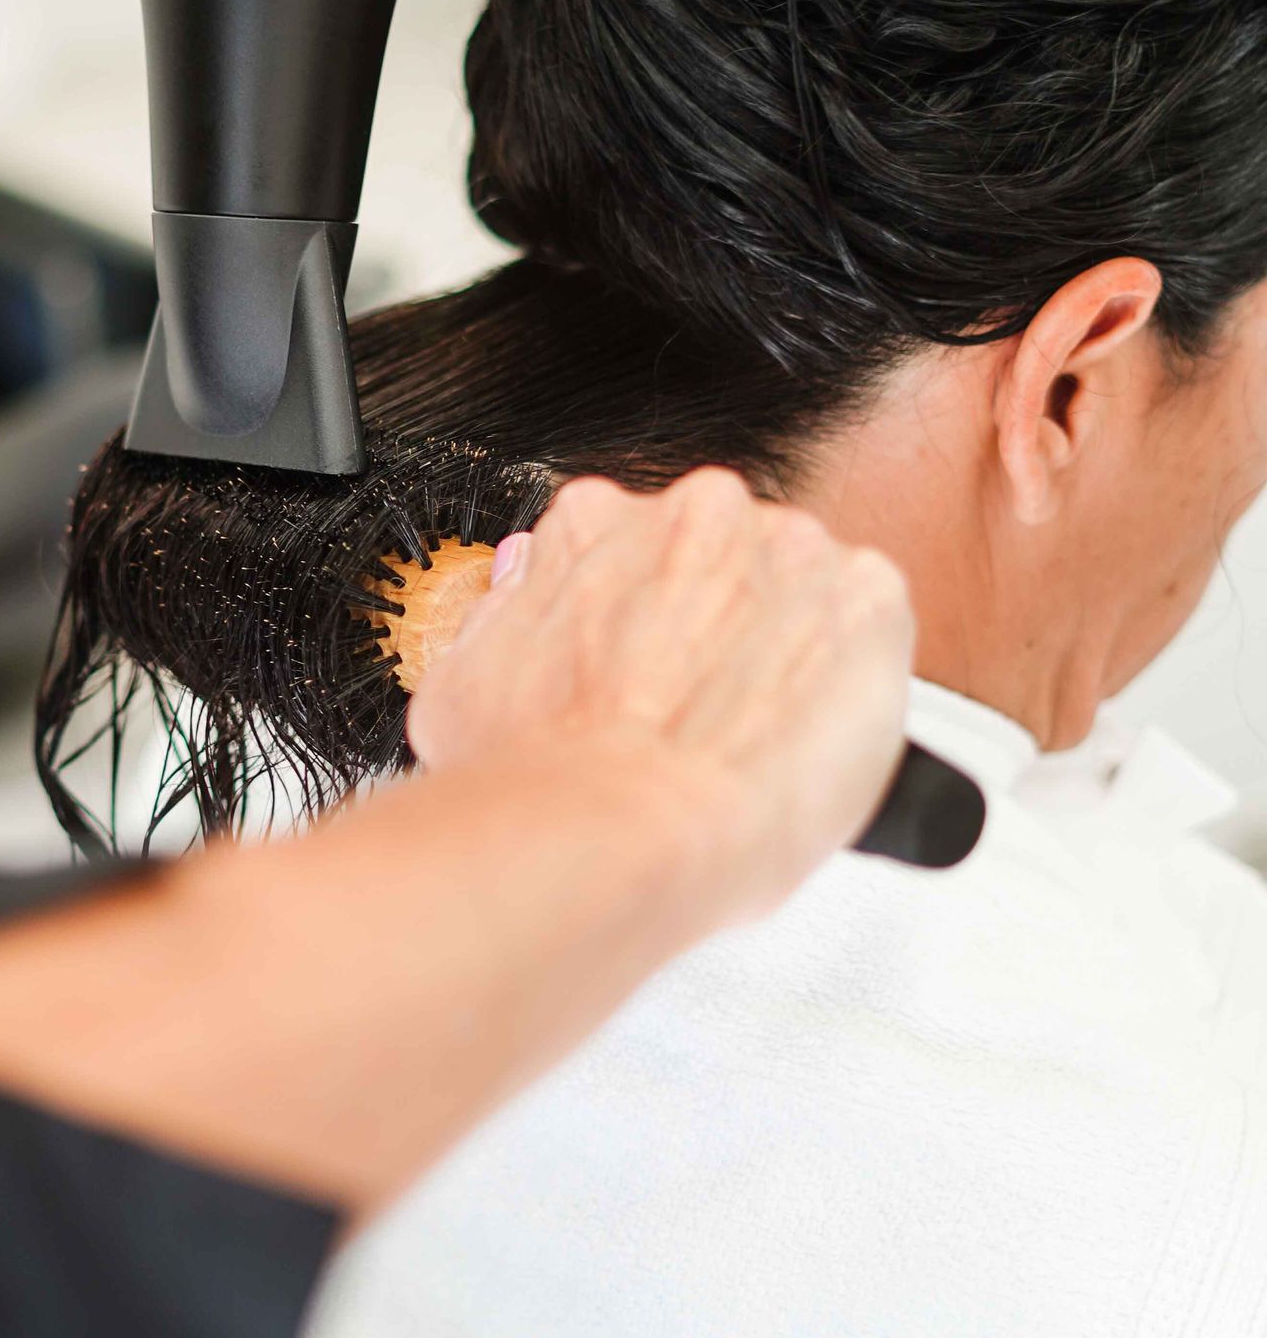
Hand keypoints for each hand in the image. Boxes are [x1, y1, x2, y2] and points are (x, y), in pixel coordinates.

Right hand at [408, 471, 914, 931]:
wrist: (616, 827)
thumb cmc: (534, 778)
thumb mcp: (464, 684)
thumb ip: (510, 625)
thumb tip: (523, 602)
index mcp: (596, 521)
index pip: (637, 553)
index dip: (642, 622)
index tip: (642, 672)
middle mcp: (695, 510)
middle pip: (724, 562)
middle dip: (719, 631)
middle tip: (701, 719)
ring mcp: (789, 548)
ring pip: (803, 591)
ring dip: (791, 652)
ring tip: (756, 743)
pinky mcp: (869, 599)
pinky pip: (874, 625)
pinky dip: (858, 676)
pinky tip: (811, 739)